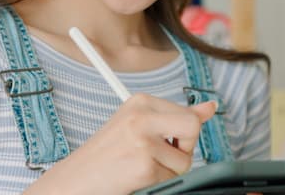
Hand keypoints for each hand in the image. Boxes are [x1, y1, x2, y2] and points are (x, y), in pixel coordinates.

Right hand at [24, 94, 216, 194]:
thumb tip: (210, 108)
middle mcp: (141, 115)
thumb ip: (176, 117)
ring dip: (166, 172)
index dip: (182, 137)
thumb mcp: (139, 126)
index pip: (188, 115)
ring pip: (183, 161)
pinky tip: (134, 178)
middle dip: (184, 149)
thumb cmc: (106, 155)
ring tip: (138, 168)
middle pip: (193, 128)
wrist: (74, 181)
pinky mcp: (143, 166)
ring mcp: (142, 140)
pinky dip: (156, 184)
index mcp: (141, 101)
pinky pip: (170, 179)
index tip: (166, 143)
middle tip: (159, 157)